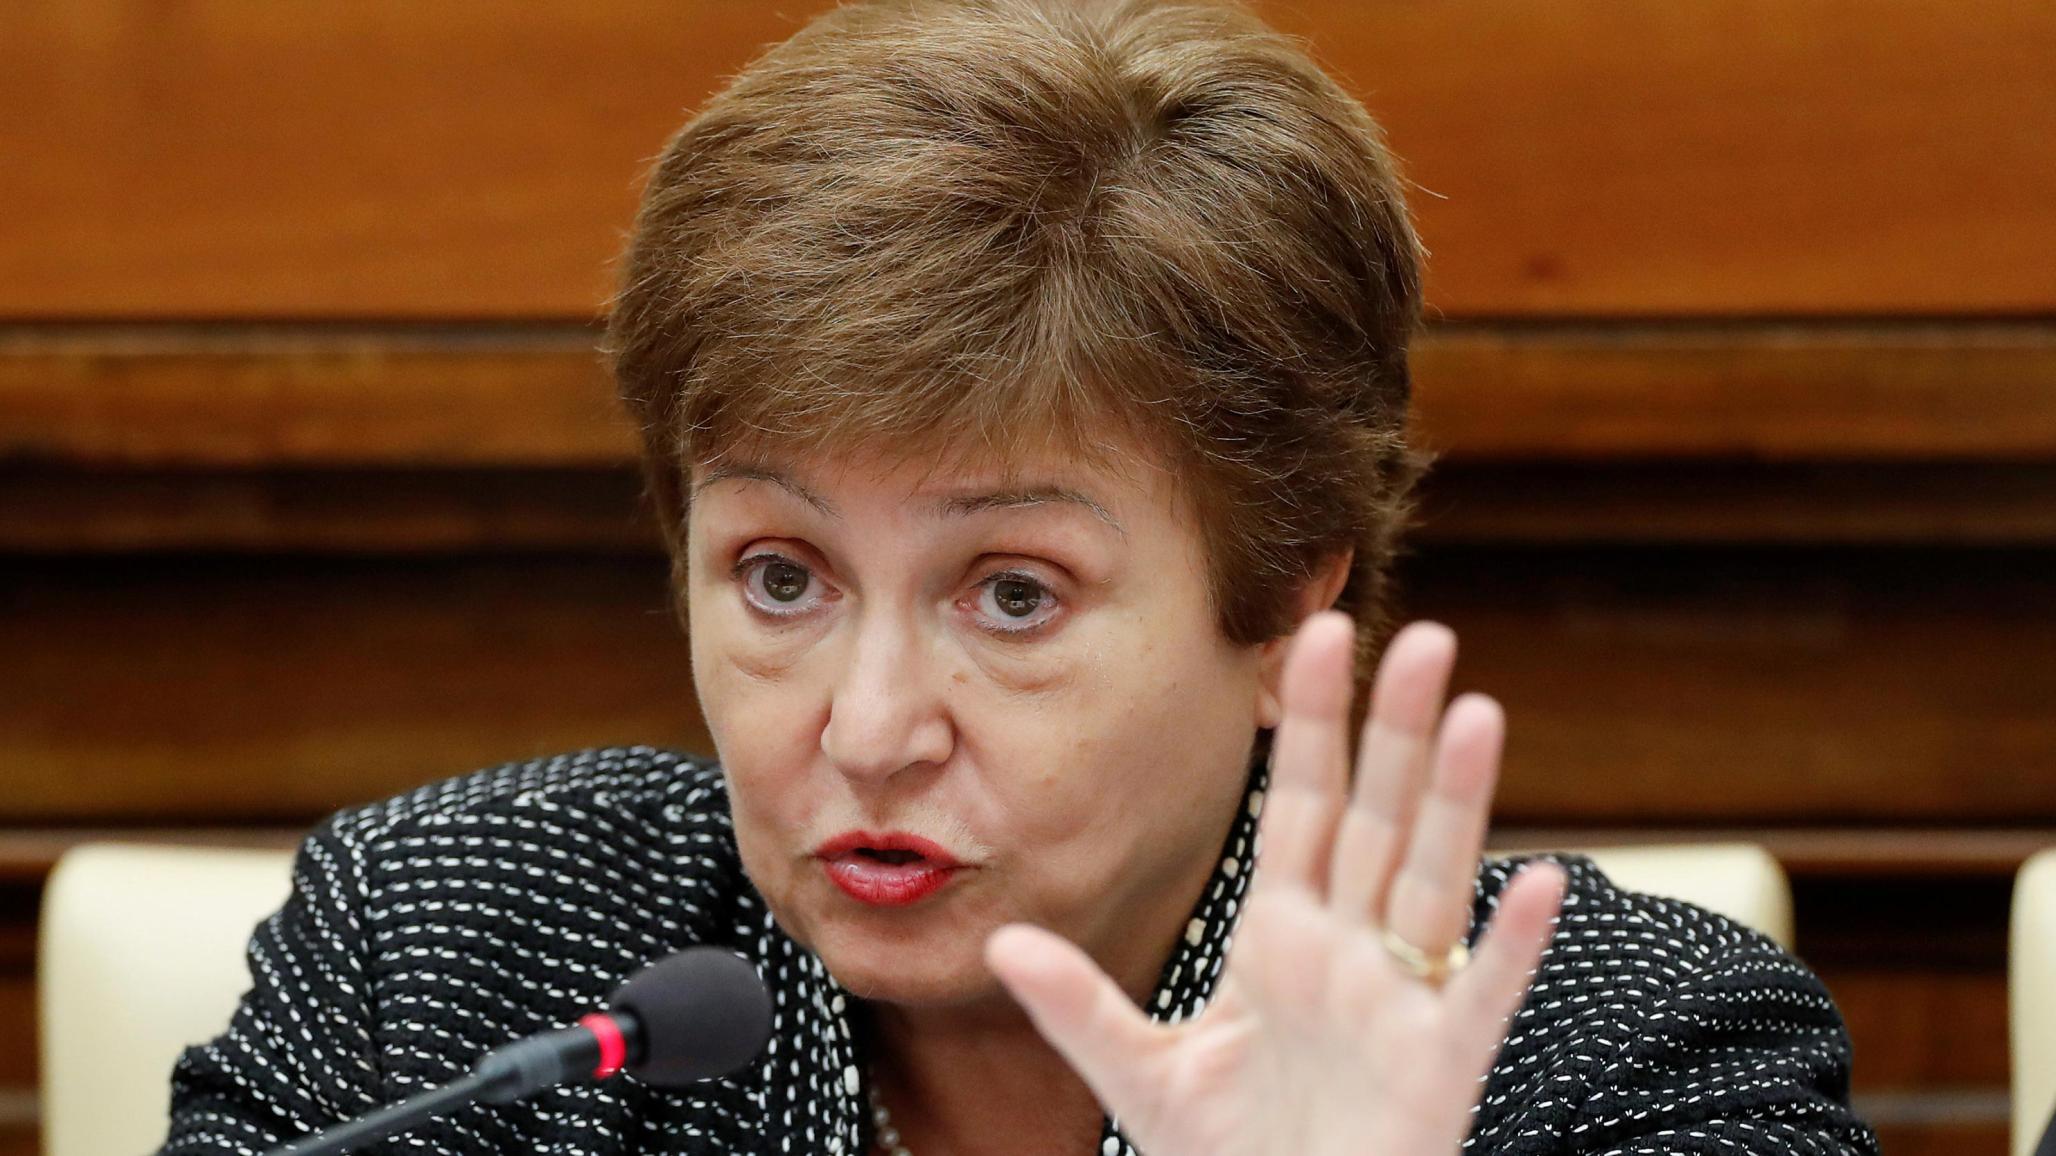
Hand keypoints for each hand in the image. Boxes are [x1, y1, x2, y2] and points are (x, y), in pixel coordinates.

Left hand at [986, 612, 1567, 1155]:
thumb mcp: (1142, 1073)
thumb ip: (1079, 1005)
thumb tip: (1004, 941)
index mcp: (1281, 937)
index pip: (1300, 805)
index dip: (1310, 723)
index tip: (1314, 632)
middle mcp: (1347, 951)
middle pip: (1375, 819)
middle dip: (1395, 730)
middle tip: (1425, 636)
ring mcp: (1397, 1001)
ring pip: (1430, 879)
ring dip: (1455, 802)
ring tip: (1478, 712)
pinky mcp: (1437, 1066)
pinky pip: (1479, 994)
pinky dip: (1508, 942)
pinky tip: (1538, 879)